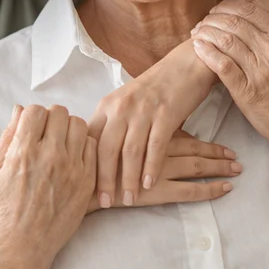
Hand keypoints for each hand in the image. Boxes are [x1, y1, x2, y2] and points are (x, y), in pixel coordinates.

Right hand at [0, 105, 96, 267]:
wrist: (23, 244)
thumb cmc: (4, 207)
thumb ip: (9, 135)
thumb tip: (20, 109)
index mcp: (24, 151)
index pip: (35, 110)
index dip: (33, 115)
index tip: (32, 126)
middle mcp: (50, 157)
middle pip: (60, 113)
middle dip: (51, 118)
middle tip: (48, 131)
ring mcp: (71, 169)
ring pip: (79, 125)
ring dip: (69, 128)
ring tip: (61, 142)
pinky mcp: (86, 182)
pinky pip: (92, 147)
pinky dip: (83, 146)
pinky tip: (73, 156)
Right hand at [86, 130, 239, 210]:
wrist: (77, 184)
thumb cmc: (86, 160)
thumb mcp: (104, 136)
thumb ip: (124, 131)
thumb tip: (143, 130)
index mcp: (141, 129)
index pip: (179, 134)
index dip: (201, 140)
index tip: (220, 145)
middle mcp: (151, 144)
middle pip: (191, 147)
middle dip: (216, 152)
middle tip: (236, 157)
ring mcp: (156, 168)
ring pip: (195, 165)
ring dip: (218, 167)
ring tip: (237, 169)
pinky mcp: (156, 190)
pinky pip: (189, 190)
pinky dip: (210, 189)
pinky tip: (225, 189)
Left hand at [87, 41, 217, 207]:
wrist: (184, 66)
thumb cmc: (154, 89)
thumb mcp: (125, 104)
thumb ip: (111, 125)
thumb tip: (94, 155)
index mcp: (107, 106)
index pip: (90, 140)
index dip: (86, 166)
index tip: (83, 188)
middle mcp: (121, 107)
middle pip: (105, 148)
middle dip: (104, 179)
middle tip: (103, 203)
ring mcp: (143, 110)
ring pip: (130, 151)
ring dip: (127, 179)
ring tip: (128, 200)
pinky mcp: (166, 114)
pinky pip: (155, 146)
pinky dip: (150, 168)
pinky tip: (148, 184)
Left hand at [191, 0, 268, 154]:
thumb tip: (256, 10)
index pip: (249, 10)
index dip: (225, 8)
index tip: (215, 12)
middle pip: (233, 22)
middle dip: (211, 20)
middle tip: (200, 25)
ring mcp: (261, 71)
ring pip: (226, 40)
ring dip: (205, 34)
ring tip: (196, 35)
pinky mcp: (248, 91)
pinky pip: (223, 66)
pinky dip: (207, 53)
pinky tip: (198, 48)